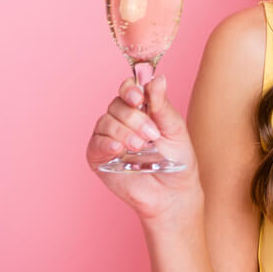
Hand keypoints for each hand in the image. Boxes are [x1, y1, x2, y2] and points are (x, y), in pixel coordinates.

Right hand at [86, 74, 202, 221]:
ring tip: (141, 146)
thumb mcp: (174, 128)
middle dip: (134, 118)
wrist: (173, 191)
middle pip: (116, 105)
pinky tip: (118, 148)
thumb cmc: (177, 159)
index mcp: (140, 109)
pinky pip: (96, 144)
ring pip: (105, 122)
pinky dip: (106, 143)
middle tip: (151, 134)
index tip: (139, 97)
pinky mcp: (100, 157)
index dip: (130, 90)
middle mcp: (121, 120)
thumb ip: (162, 106)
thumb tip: (158, 79)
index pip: (128, 89)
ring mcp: (108, 138)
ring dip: (124, 132)